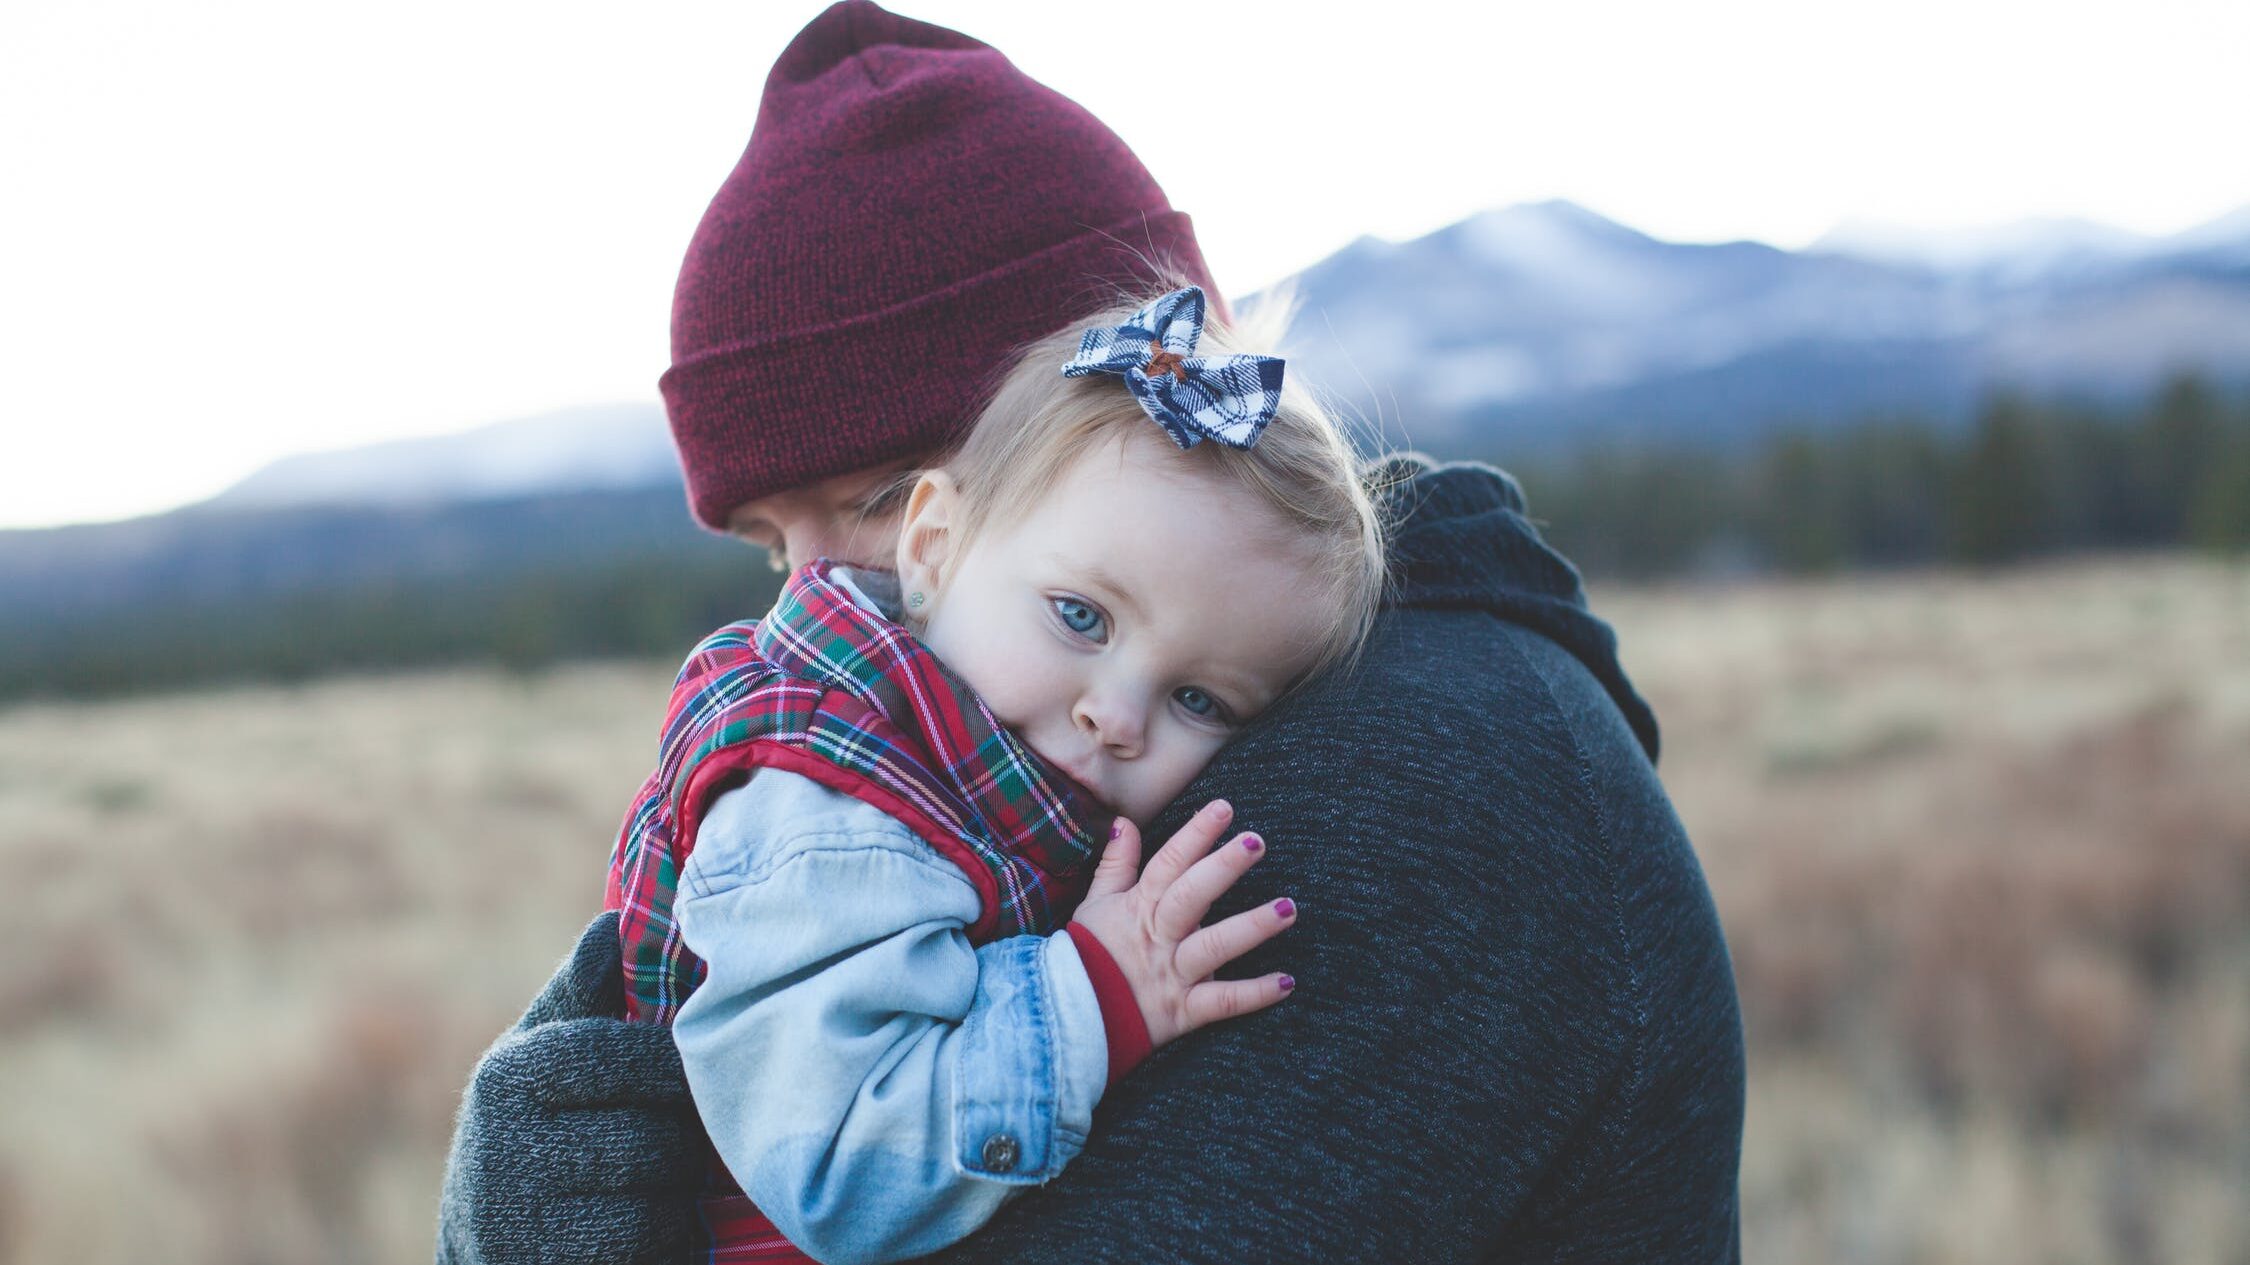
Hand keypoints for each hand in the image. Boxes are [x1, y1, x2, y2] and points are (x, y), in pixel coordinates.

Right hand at [435, 910, 704, 1264]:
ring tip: (658, 1188)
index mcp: (510, 1076)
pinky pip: (656, 1243)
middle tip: (681, 1144)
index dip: (676, 1072)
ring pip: (662, 1192)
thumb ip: (584, 995)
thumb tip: (615, 921)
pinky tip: (648, 1233)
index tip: (689, 1079)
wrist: (488, 1251)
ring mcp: (522, 1221)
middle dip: (684, 1142)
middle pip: (659, 1133)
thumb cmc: (538, 1136)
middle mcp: (504, 1147)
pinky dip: (669, 1240)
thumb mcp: (545, 1061)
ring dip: (681, 1195)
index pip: (633, 1057)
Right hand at [1068, 799, 1297, 1049]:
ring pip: (1214, 947)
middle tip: (1256, 842)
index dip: (1195, 835)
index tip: (1223, 808)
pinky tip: (1286, 982)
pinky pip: (1222, 1002)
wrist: (1072, 1017)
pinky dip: (1254, 994)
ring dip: (1252, 927)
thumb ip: (1116, 864)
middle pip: (1191, 897)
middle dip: (1223, 868)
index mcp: (1140, 907)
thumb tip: (1125, 823)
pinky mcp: (1183, 1011)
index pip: (1168, 863)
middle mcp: (1159, 937)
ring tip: (1287, 908)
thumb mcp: (1095, 904)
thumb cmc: (1089, 955)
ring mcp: (1172, 974)